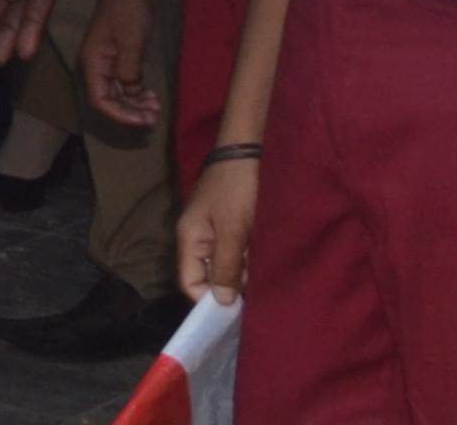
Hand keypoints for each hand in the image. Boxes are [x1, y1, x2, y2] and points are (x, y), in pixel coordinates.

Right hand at [80, 0, 161, 130]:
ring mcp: (106, 61)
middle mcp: (95, 65)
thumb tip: (130, 94)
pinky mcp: (118, 56)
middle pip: (109, 100)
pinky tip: (151, 94)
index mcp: (92, 63)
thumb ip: (128, 73)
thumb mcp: (131, 43)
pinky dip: (136, 92)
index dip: (122, 116)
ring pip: (118, 93)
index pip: (101, 101)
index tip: (145, 120)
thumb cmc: (129, 10)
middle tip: (155, 115)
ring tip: (155, 107)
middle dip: (131, 112)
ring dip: (135, 104)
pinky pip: (124, 82)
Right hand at [177, 153, 259, 301]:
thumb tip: (222, 302)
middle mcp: (199, 238)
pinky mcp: (232, 224)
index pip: (190, 282)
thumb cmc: (237, 186)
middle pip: (209, 276)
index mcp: (190, 238)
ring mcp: (215, 230)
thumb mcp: (232, 228)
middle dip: (232, 285)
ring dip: (245, 271)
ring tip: (266, 271)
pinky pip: (237, 251)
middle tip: (258, 290)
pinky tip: (266, 257)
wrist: (250, 147)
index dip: (209, 300)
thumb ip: (225, 266)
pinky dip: (250, 257)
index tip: (237, 310)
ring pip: (227, 265)